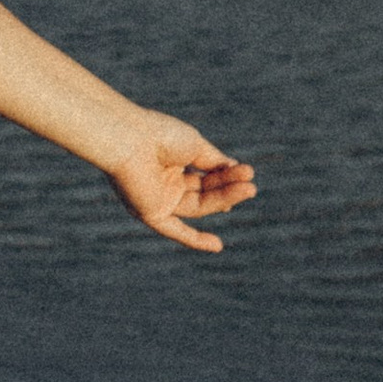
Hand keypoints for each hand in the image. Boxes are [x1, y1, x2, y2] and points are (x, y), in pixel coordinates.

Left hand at [103, 115, 257, 254]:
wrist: (132, 139)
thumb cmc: (160, 135)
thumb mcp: (196, 146)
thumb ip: (215, 162)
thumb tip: (236, 170)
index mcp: (171, 164)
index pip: (204, 177)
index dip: (225, 177)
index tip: (245, 172)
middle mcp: (163, 183)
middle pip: (204, 192)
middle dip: (228, 187)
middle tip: (251, 182)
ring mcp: (158, 199)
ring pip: (198, 205)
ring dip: (224, 199)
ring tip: (249, 188)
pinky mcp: (151, 213)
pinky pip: (174, 231)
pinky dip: (193, 240)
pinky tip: (216, 246)